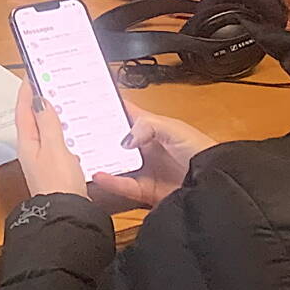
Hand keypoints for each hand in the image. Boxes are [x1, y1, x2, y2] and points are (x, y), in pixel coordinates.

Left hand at [14, 83, 90, 198]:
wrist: (66, 215)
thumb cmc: (59, 184)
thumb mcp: (54, 148)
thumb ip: (48, 123)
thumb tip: (40, 100)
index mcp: (27, 142)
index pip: (24, 110)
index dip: (26, 91)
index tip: (30, 74)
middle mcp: (32, 150)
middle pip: (32, 119)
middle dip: (37, 100)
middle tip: (45, 82)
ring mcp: (43, 160)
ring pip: (44, 130)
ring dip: (50, 115)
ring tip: (59, 100)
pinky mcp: (55, 168)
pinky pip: (56, 143)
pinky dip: (62, 132)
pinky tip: (72, 130)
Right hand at [89, 106, 215, 210]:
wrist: (215, 183)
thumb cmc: (201, 150)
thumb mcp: (173, 129)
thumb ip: (146, 126)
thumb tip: (123, 139)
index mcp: (152, 127)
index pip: (125, 112)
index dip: (108, 105)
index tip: (87, 100)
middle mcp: (145, 147)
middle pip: (115, 139)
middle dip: (97, 135)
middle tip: (74, 131)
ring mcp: (144, 168)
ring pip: (115, 163)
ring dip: (100, 159)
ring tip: (82, 154)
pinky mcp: (146, 190)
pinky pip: (123, 185)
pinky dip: (110, 181)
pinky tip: (100, 175)